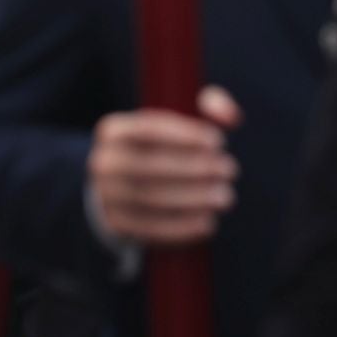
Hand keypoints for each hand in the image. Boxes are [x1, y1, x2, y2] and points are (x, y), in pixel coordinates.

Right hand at [88, 85, 242, 245]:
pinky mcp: (117, 224)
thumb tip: (231, 117)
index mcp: (113, 131)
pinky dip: (182, 228)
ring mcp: (107, 195)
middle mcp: (104, 161)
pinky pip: (150, 228)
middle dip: (195, 168)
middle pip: (150, 165)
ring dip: (194, 199)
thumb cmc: (162, 149)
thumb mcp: (178, 122)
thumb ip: (209, 107)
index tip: (218, 141)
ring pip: (151, 198)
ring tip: (225, 196)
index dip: (185, 135)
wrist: (122, 188)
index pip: (148, 129)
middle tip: (230, 170)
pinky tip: (208, 223)